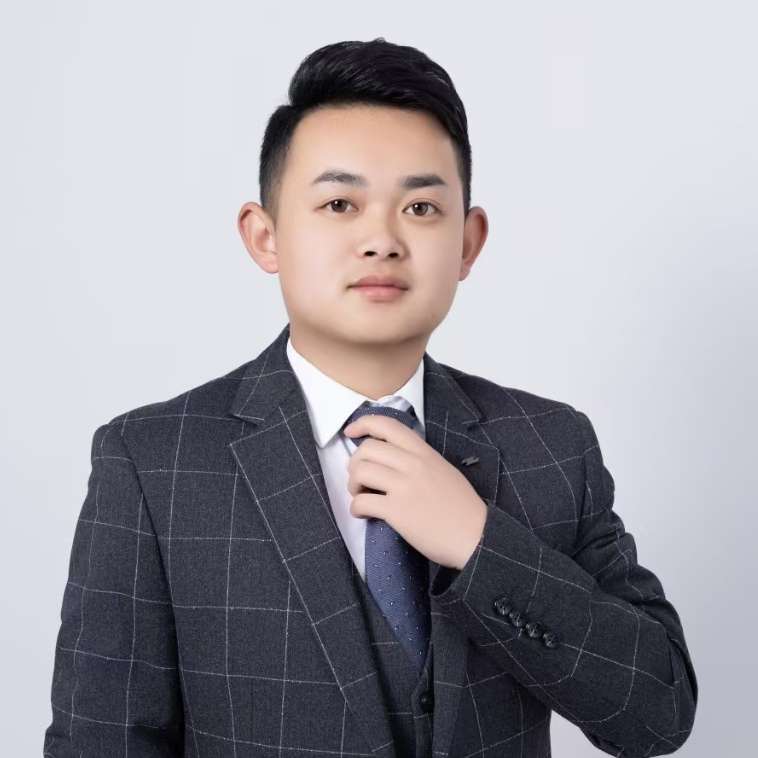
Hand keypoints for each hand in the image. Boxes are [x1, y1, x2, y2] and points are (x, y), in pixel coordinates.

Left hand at [343, 413, 487, 569]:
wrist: (476, 535)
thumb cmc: (462, 507)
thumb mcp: (443, 470)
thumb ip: (420, 460)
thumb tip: (393, 459)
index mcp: (424, 452)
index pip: (387, 425)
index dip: (363, 424)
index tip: (351, 432)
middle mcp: (413, 464)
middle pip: (367, 449)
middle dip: (355, 463)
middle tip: (360, 479)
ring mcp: (404, 487)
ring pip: (360, 471)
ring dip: (353, 484)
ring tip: (362, 495)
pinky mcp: (397, 511)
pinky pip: (362, 502)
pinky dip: (356, 508)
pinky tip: (363, 513)